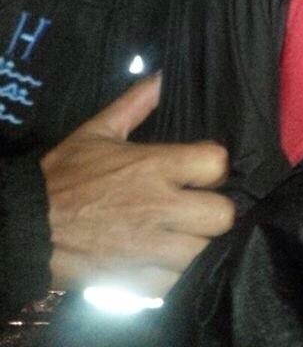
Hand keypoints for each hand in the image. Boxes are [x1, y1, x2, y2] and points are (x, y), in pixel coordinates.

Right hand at [41, 73, 235, 296]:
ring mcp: (149, 248)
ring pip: (202, 252)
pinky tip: (162, 260)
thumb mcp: (96, 132)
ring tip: (183, 234)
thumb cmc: (61, 176)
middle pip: (222, 215)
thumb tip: (159, 77)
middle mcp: (159, 207)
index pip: (217, 164)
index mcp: (154, 167)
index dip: (215, 166)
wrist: (22, 227)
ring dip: (196, 244)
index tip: (204, 170)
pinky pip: (174, 282)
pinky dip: (172, 274)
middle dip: (215, 211)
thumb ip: (134, 104)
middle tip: (200, 207)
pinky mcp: (133, 280)